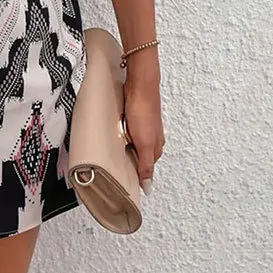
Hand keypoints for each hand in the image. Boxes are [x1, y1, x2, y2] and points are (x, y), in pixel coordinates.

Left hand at [123, 78, 164, 194]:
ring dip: (127, 145)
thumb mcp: (144, 143)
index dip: (136, 174)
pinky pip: (130, 129)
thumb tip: (148, 187)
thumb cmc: (143, 112)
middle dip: (131, 159)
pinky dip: (125, 133)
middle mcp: (154, 138)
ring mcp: (146, 126)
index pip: (146, 168)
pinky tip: (119, 131)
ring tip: (116, 148)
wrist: (140, 86)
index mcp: (156, 148)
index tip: (127, 181)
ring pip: (135, 141)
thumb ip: (145, 165)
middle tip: (118, 165)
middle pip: (141, 155)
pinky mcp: (137, 116)